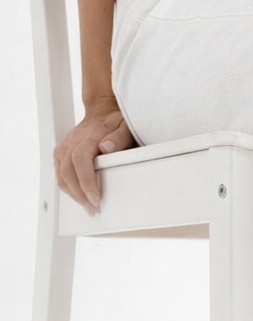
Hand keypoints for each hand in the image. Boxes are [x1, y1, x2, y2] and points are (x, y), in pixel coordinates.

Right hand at [53, 96, 136, 215]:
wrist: (103, 111)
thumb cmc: (117, 122)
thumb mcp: (125, 126)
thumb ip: (119, 138)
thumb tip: (106, 148)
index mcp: (89, 135)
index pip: (81, 160)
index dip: (86, 181)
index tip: (96, 198)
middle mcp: (73, 140)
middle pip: (68, 170)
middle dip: (80, 193)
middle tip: (93, 209)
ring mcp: (65, 146)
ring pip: (61, 173)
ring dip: (73, 193)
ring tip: (87, 207)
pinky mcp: (62, 151)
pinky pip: (59, 172)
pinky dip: (67, 186)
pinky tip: (79, 196)